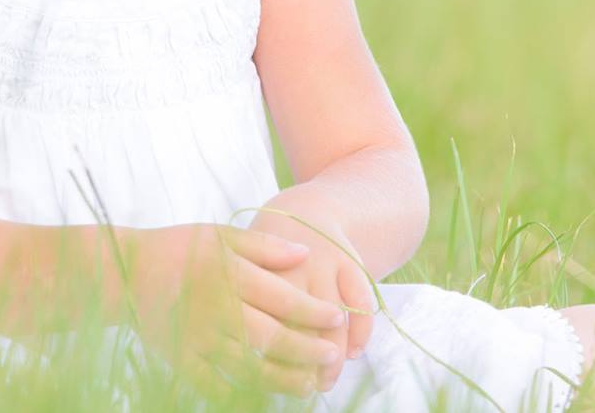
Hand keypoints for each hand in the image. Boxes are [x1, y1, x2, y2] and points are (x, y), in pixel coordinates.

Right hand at [124, 222, 352, 397]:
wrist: (124, 272)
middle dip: (308, 350)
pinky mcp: (182, 359)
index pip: (283, 298)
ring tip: (310, 384)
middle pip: (273, 338)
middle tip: (332, 355)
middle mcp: (216, 308)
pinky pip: (217, 385)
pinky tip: (267, 397)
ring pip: (251, 366)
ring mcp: (198, 338)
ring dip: (285, 379)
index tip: (337, 318)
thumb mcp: (220, 234)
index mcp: (229, 274)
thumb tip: (304, 253)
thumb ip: (264, 245)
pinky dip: (244, 395)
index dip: (314, 312)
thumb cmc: (177, 248)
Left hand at [246, 202, 375, 393]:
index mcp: (258, 267)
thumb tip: (232, 357)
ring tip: (327, 380)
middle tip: (307, 387)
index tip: (271, 379)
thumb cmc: (267, 251)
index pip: (263, 320)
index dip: (270, 355)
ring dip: (333, 353)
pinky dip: (362, 329)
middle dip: (304, 361)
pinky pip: (361, 299)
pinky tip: (355, 352)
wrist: (310, 209)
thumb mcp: (243, 262)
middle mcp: (292, 264)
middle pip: (298, 322)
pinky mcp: (350, 261)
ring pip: (333, 315)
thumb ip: (238, 299)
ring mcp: (324, 262)